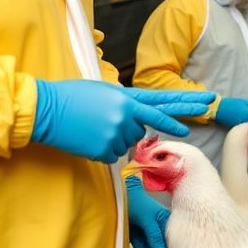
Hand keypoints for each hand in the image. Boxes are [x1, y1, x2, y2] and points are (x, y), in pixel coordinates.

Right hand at [31, 80, 209, 161]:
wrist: (45, 111)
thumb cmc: (71, 97)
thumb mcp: (103, 91)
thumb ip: (124, 103)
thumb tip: (136, 117)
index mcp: (125, 98)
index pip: (160, 104)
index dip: (181, 107)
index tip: (202, 107)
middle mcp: (125, 115)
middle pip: (149, 127)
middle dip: (172, 124)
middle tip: (193, 126)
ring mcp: (116, 134)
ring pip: (127, 143)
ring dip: (115, 138)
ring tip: (94, 127)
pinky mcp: (105, 151)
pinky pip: (112, 155)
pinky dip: (102, 150)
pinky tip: (87, 139)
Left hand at [126, 176, 170, 247]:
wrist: (116, 195)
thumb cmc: (134, 201)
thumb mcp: (146, 217)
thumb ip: (154, 234)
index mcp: (164, 219)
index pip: (170, 239)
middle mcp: (157, 225)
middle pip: (162, 245)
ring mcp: (147, 230)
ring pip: (152, 247)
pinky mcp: (136, 234)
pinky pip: (141, 245)